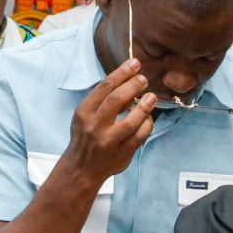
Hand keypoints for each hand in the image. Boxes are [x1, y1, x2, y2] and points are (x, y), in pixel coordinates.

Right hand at [64, 58, 156, 182]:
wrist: (81, 168)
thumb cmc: (86, 136)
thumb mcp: (85, 115)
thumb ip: (103, 99)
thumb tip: (127, 79)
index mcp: (84, 112)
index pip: (105, 87)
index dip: (122, 72)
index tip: (135, 63)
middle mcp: (94, 126)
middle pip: (116, 100)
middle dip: (133, 86)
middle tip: (143, 79)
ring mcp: (108, 142)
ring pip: (131, 121)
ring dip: (144, 106)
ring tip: (151, 97)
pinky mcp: (121, 154)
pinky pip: (139, 136)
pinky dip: (147, 124)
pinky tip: (149, 117)